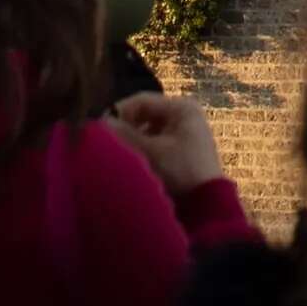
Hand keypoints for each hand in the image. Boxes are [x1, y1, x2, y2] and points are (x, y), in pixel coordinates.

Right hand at [108, 91, 224, 196]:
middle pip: (144, 115)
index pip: (141, 100)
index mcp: (182, 107)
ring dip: (133, 141)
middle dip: (125, 128)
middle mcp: (184, 115)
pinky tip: (132, 162)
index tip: (100, 129)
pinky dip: (143, 150)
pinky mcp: (182, 150)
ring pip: (148, 130)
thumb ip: (125, 134)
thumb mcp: (151, 151)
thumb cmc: (181, 171)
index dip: (119, 112)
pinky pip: (156, 143)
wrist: (206, 205)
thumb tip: (100, 123)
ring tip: (117, 154)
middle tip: (106, 143)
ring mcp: (185, 132)